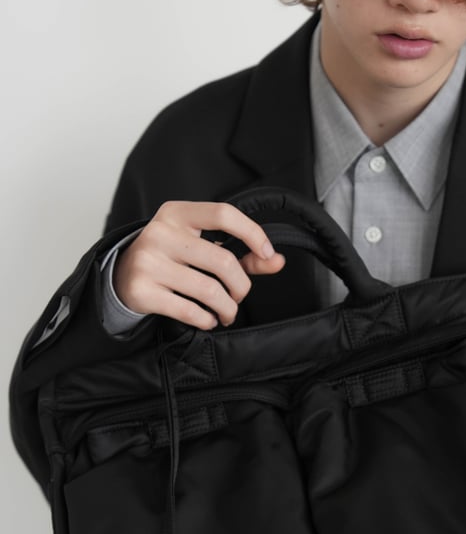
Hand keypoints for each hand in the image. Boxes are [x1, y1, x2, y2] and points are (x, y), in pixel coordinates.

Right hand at [113, 200, 285, 329]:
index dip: (252, 233)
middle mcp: (161, 233)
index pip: (223, 214)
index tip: (267, 254)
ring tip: (226, 312)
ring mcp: (148, 262)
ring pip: (209, 290)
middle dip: (241, 286)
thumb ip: (242, 253)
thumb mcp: (201, 245)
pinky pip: (189, 310)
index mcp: (178, 214)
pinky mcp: (141, 290)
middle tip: (238, 297)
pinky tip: (208, 318)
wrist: (120, 275)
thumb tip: (278, 261)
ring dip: (227, 308)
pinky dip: (207, 320)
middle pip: (223, 260)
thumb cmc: (171, 258)